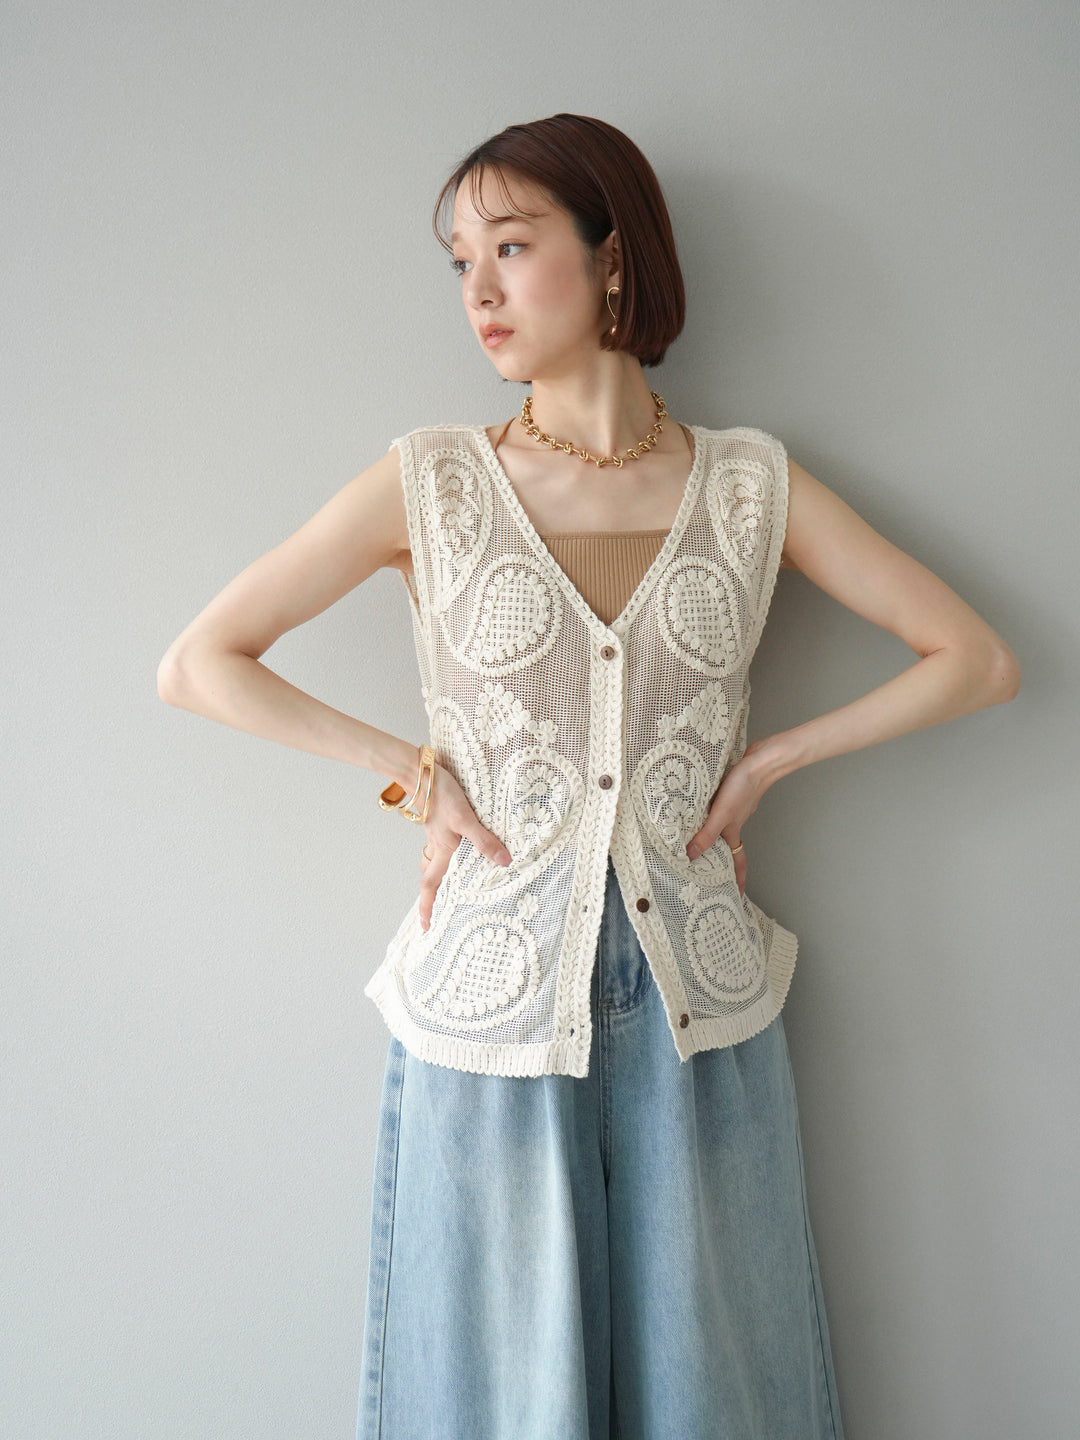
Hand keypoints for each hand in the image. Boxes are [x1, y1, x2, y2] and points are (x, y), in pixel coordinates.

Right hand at [416, 762, 511, 930]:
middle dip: (432, 897)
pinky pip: (440, 846)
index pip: (431, 885)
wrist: (422, 771)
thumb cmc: (442, 795)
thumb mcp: (466, 818)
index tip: (426, 928)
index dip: (428, 907)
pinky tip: (459, 850)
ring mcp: (436, 833)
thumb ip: (484, 840)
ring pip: (434, 862)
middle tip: (437, 914)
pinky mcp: (439, 821)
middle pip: (431, 877)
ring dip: (438, 876)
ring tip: (450, 887)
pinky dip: (446, 855)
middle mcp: (436, 845)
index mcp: (441, 850)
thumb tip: (503, 862)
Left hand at [683, 741, 773, 895]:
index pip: (737, 862)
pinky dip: (709, 816)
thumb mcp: (722, 814)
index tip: (738, 895)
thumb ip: (707, 834)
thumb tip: (690, 856)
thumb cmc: (744, 786)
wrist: (760, 760)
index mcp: (733, 831)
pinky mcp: (730, 794)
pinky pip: (717, 811)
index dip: (737, 879)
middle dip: (721, 861)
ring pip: (722, 829)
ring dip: (712, 837)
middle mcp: (733, 822)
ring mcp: (733, 808)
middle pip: (728, 847)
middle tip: (709, 874)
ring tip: (697, 844)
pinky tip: (698, 811)